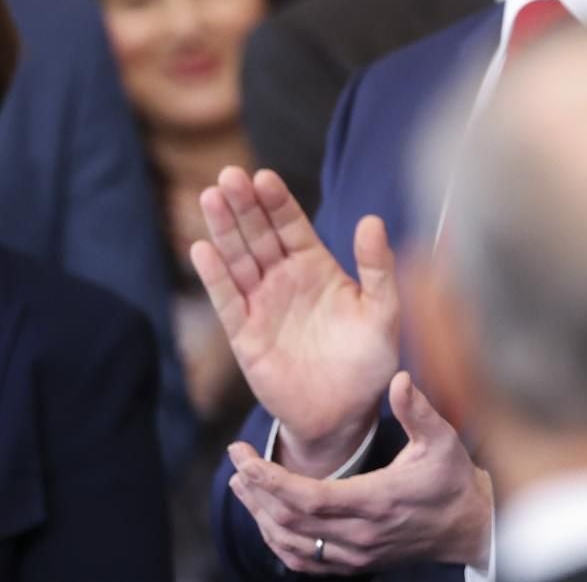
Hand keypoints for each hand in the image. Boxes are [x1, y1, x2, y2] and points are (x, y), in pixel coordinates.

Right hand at [191, 167, 400, 473]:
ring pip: (238, 260)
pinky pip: (228, 301)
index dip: (277, 201)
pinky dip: (214, 277)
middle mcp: (285, 280)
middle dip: (244, 204)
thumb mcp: (383, 310)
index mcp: (317, 267)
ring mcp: (262, 305)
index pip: (292, 225)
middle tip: (230, 175)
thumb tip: (372, 220)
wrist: (346, 413)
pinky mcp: (246, 335)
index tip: (264, 176)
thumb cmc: (368, 360)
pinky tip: (202, 249)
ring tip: (211, 197)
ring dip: (223, 230)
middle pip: (259, 235)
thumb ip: (378, 267)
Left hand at [226, 372, 492, 574]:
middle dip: (256, 491)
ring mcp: (355, 553)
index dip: (271, 481)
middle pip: (291, 520)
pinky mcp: (354, 563)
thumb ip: (417, 410)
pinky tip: (267, 520)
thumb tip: (398, 378)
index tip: (245, 459)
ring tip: (242, 486)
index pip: (310, 498)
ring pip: (292, 543)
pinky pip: (304, 561)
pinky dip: (278, 541)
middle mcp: (361, 533)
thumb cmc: (452, 478)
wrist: (466, 524)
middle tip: (237, 461)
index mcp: (378, 500)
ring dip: (261, 516)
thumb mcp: (442, 439)